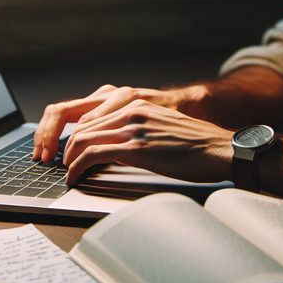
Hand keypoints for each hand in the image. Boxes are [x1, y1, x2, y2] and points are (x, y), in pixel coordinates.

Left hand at [61, 99, 232, 185]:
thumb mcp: (162, 128)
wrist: (219, 149)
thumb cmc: (197, 145)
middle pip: (84, 126)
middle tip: (63, 163)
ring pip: (84, 139)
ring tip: (67, 172)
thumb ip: (138, 131)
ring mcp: (133, 128)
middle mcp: (132, 111)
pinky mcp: (135, 147)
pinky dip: (78, 167)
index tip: (70, 150)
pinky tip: (76, 177)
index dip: (76, 136)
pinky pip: (93, 154)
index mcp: (137, 104)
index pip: (93, 117)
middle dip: (67, 147)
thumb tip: (118, 149)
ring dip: (70, 159)